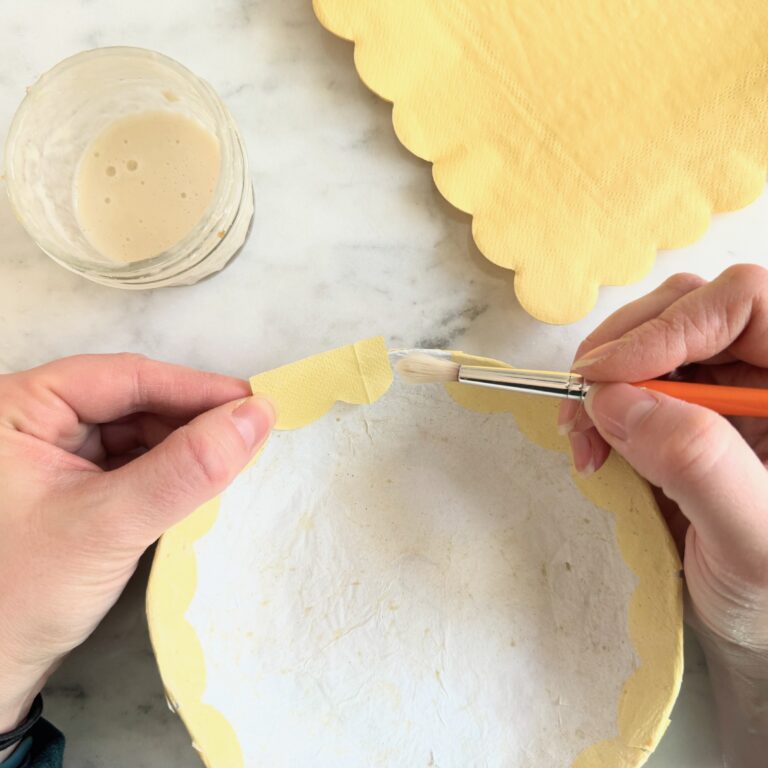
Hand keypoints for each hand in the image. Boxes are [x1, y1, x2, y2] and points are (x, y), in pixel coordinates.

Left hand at [0, 354, 273, 743]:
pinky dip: (169, 470)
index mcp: (18, 408)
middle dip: (192, 419)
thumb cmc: (21, 596)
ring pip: (137, 430)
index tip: (253, 403)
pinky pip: (132, 461)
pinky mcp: (71, 483)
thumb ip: (184, 469)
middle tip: (251, 434)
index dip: (194, 388)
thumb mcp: (109, 524)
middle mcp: (33, 421)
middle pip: (133, 400)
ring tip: (231, 459)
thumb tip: (256, 416)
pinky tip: (199, 480)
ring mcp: (51, 452)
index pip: (123, 377)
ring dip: (185, 446)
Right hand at [558, 265, 767, 766]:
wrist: (757, 623)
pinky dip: (599, 405)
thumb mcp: (752, 541)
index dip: (672, 325)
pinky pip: (632, 381)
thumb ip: (699, 465)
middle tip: (583, 401)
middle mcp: (765, 374)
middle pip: (689, 309)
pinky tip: (591, 443)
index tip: (608, 375)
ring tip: (580, 434)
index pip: (744, 303)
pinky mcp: (687, 410)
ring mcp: (726, 389)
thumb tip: (616, 399)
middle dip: (624, 351)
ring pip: (651, 340)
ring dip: (602, 379)